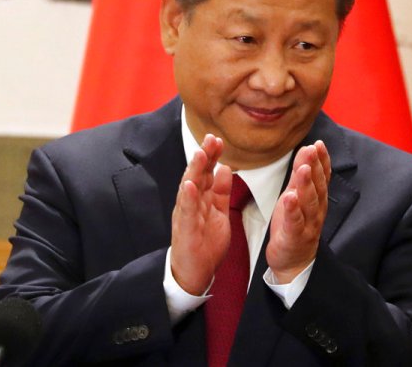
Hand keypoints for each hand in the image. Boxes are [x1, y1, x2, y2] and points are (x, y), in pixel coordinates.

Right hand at [170, 134, 232, 294]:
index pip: (206, 172)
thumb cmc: (204, 243)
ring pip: (190, 189)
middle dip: (204, 156)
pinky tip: (189, 185)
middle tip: (211, 139)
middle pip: (197, 175)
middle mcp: (191, 203)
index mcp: (201, 198)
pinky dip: (188, 198)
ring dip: (195, 171)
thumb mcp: (218, 212)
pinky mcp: (185, 230)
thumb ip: (222, 191)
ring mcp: (187, 215)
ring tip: (200, 154)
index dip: (211, 156)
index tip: (218, 140)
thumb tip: (226, 168)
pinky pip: (186, 212)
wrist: (194, 272)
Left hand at [266, 140, 330, 283]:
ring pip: (309, 202)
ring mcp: (308, 224)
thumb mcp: (296, 195)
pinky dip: (293, 210)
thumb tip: (306, 149)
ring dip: (306, 184)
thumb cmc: (295, 225)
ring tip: (302, 168)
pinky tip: (289, 197)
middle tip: (311, 150)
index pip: (323, 176)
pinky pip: (295, 222)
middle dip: (314, 167)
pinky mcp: (295, 237)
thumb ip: (301, 174)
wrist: (293, 261)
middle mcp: (316, 210)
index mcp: (317, 199)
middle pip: (317, 186)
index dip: (322, 160)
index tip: (318, 144)